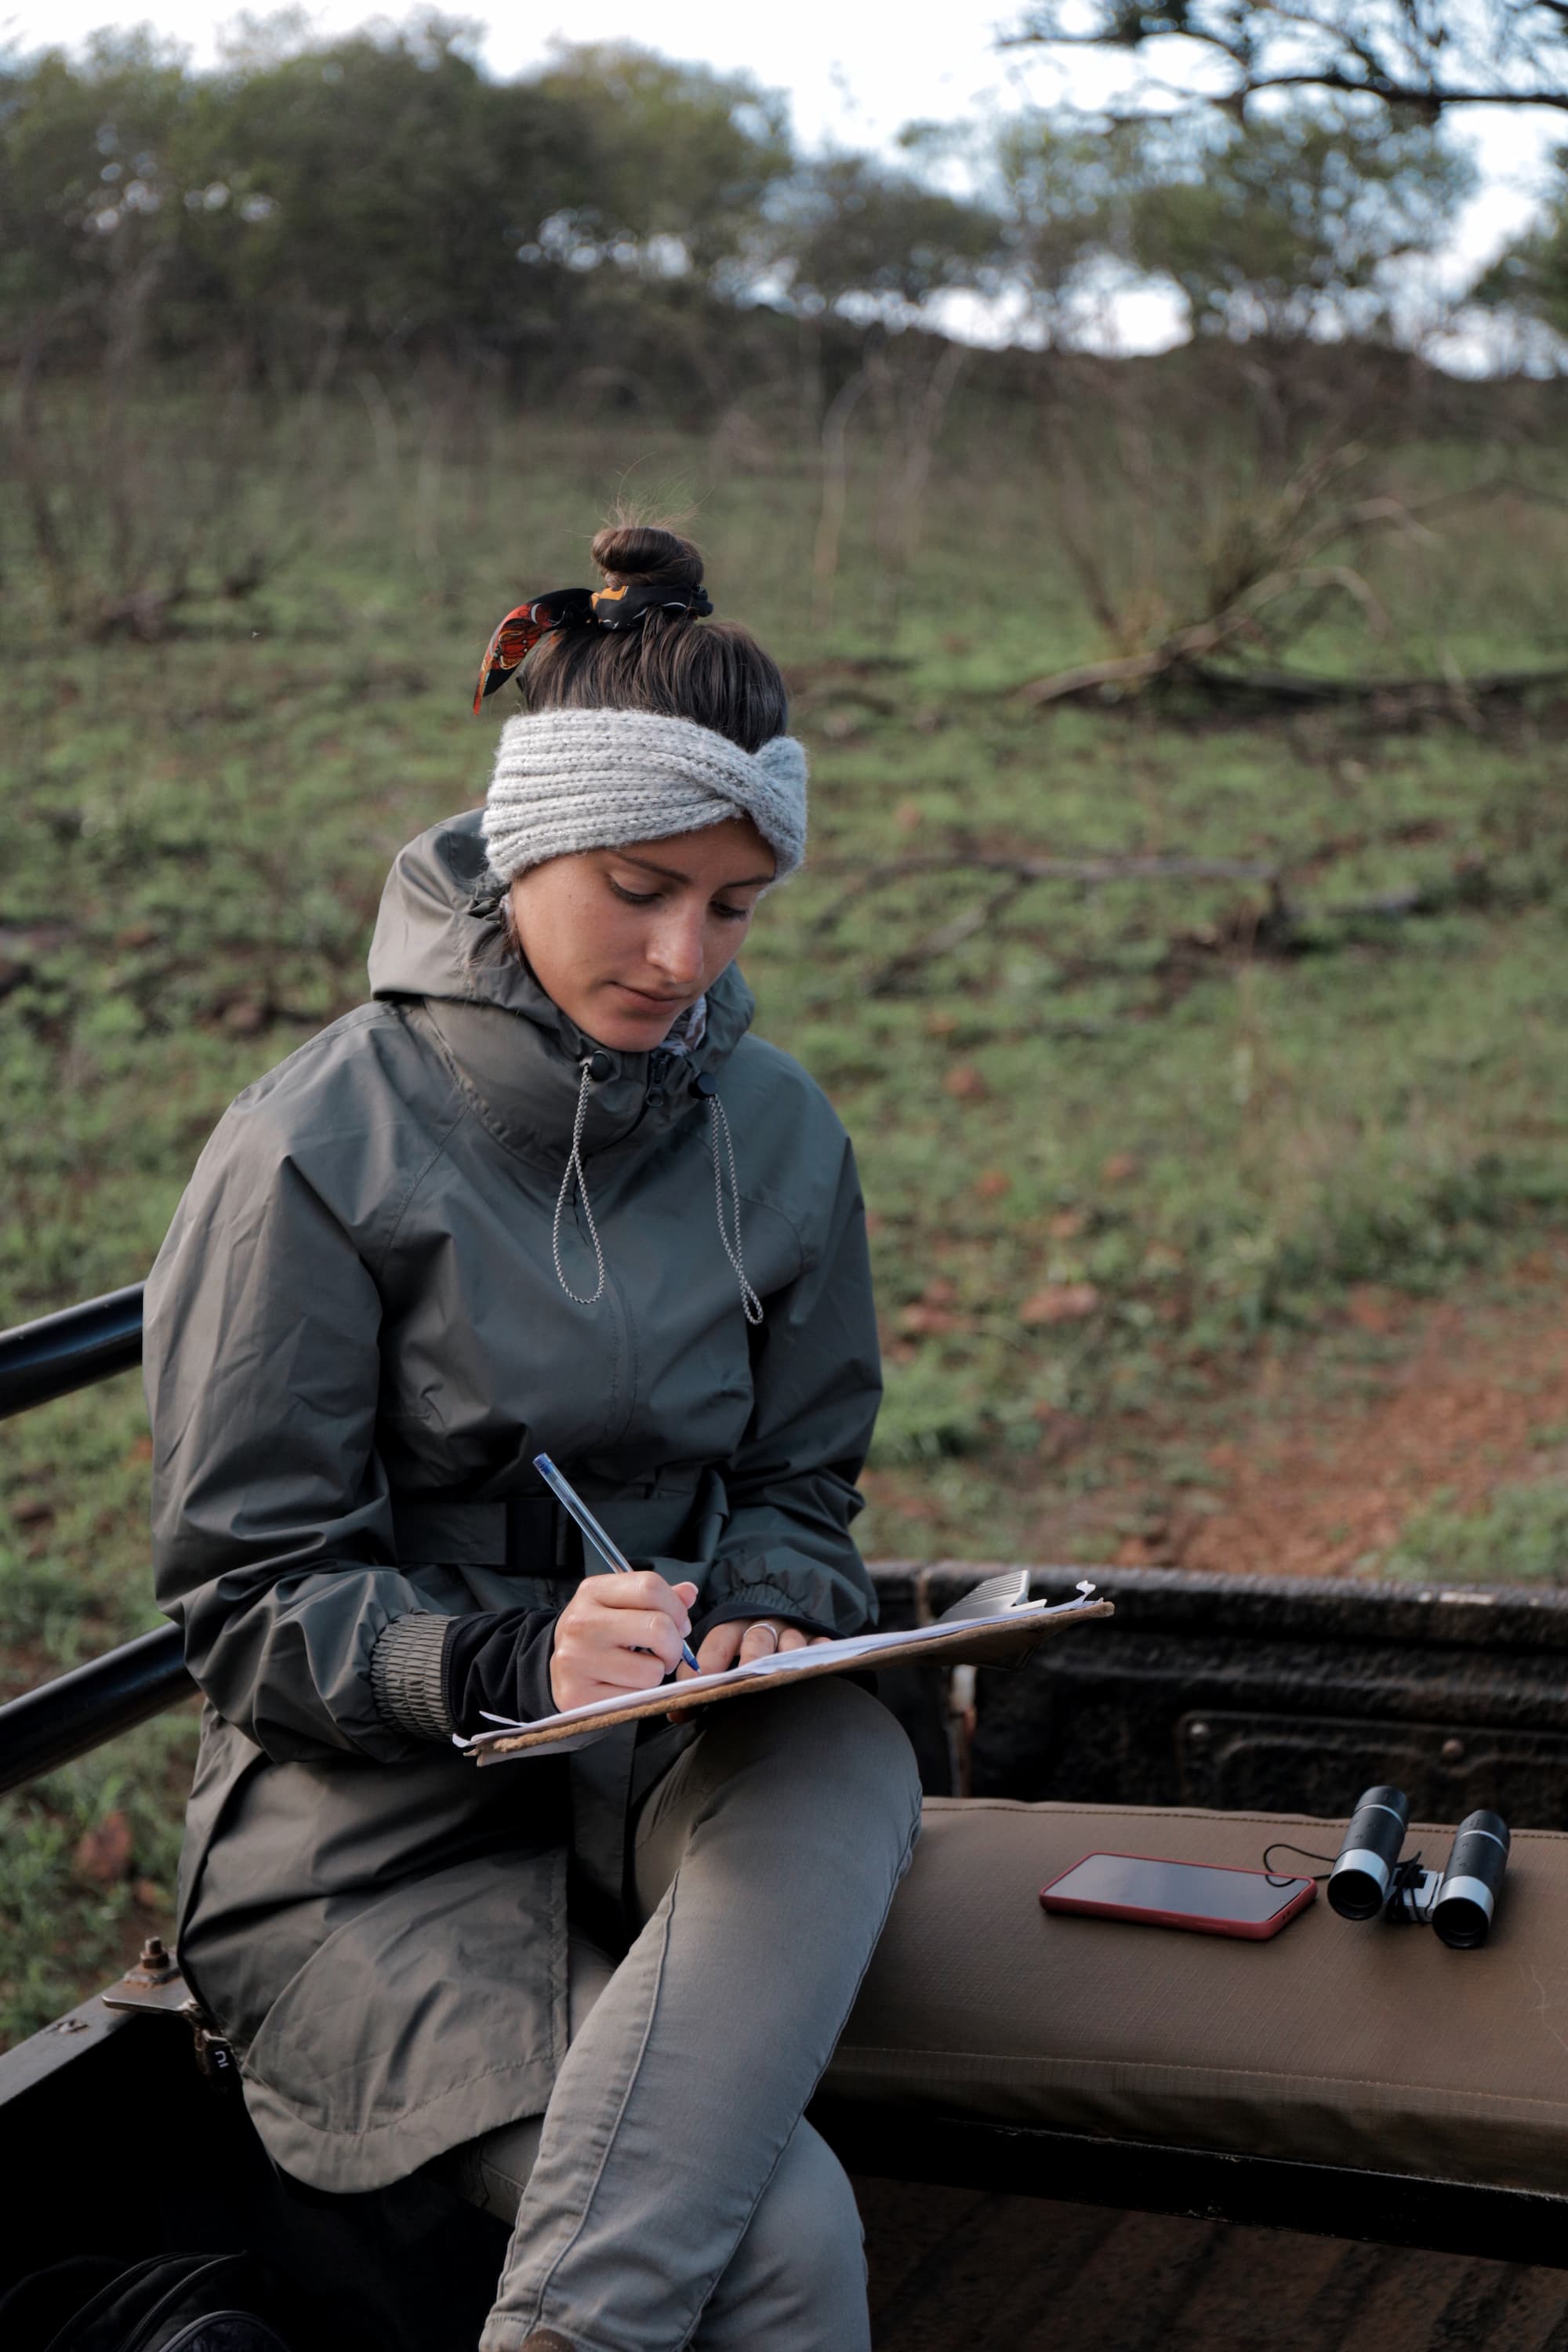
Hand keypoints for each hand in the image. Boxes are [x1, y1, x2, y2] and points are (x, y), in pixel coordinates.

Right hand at [549, 1573, 698, 1712]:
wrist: (555, 1669)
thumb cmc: (597, 1634)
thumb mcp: (619, 1605)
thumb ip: (656, 1598)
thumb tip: (689, 1593)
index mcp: (593, 1592)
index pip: (650, 1587)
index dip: (676, 1608)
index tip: (678, 1624)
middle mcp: (581, 1623)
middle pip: (658, 1627)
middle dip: (674, 1645)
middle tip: (664, 1652)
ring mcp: (577, 1660)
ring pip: (651, 1670)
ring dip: (654, 1674)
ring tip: (637, 1669)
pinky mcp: (578, 1695)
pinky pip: (635, 1698)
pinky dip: (637, 1695)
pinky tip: (621, 1685)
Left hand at [681, 1617, 831, 1677]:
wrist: (779, 1623)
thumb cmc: (744, 1653)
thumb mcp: (721, 1658)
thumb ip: (699, 1684)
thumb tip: (676, 1715)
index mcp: (733, 1628)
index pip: (718, 1640)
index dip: (709, 1661)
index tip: (702, 1684)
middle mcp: (762, 1627)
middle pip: (756, 1640)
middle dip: (750, 1660)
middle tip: (745, 1679)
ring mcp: (791, 1632)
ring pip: (790, 1643)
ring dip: (786, 1658)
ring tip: (782, 1677)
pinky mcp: (816, 1640)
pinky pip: (820, 1646)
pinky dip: (820, 1654)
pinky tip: (817, 1669)